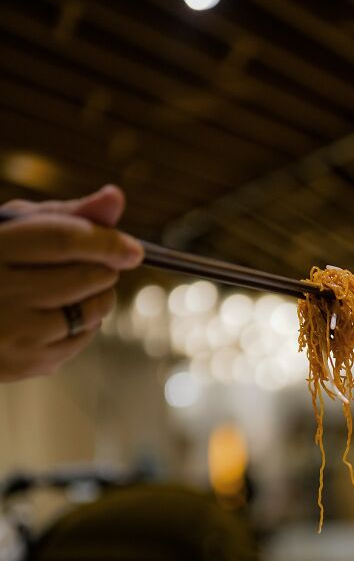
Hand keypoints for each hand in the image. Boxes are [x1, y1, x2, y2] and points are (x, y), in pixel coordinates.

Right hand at [0, 185, 142, 379]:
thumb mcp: (15, 230)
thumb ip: (65, 215)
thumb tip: (116, 198)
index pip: (63, 240)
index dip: (105, 241)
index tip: (133, 249)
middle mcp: (0, 292)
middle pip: (84, 277)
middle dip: (105, 268)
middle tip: (100, 264)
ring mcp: (14, 332)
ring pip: (90, 312)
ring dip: (100, 296)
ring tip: (79, 286)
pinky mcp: (28, 362)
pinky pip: (81, 339)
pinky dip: (86, 323)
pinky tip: (62, 313)